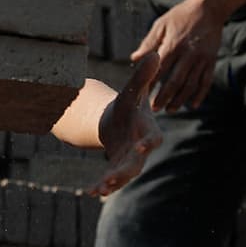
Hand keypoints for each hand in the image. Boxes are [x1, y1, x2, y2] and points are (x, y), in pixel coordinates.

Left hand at [88, 54, 163, 195]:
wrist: (120, 120)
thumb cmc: (129, 104)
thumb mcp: (133, 90)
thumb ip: (142, 76)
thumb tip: (155, 53)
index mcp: (148, 130)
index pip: (153, 138)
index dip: (149, 142)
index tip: (143, 146)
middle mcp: (141, 149)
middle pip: (137, 162)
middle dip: (126, 170)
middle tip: (114, 178)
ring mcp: (130, 161)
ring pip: (124, 175)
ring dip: (113, 182)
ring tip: (100, 189)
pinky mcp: (118, 168)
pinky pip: (111, 179)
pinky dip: (102, 186)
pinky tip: (90, 193)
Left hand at [131, 0, 223, 111]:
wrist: (209, 8)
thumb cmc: (180, 15)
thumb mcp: (161, 25)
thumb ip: (148, 44)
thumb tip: (134, 59)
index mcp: (173, 45)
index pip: (159, 69)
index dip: (150, 84)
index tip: (141, 94)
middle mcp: (188, 54)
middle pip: (175, 81)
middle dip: (164, 97)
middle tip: (155, 108)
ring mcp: (201, 59)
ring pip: (191, 85)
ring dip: (180, 99)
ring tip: (170, 109)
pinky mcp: (211, 61)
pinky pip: (206, 82)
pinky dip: (200, 95)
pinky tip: (193, 104)